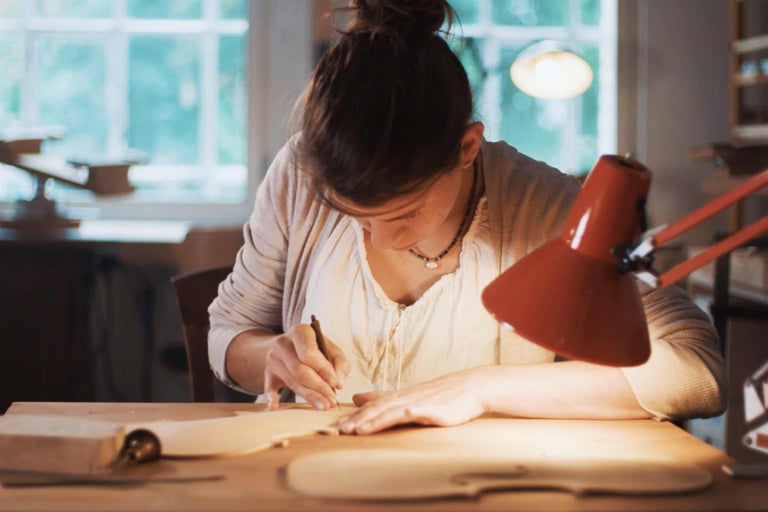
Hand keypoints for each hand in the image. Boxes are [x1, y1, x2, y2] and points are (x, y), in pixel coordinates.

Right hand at [263, 323, 348, 410]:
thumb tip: (339, 383)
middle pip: (300, 370)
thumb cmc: (313, 347)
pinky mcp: (268, 374)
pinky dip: (270, 398)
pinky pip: (269, 388)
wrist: (286, 345)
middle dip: (318, 387)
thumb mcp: (329, 347)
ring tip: (324, 405)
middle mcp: (283, 343)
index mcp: (300, 332)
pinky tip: (273, 407)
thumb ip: (339, 362)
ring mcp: (273, 359)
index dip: (323, 369)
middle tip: (332, 401)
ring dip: (310, 396)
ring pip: (292, 382)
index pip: (309, 353)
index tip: (335, 383)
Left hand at [337, 369, 486, 434]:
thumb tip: (357, 398)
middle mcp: (403, 398)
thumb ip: (383, 397)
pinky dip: (395, 415)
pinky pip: (409, 411)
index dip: (353, 417)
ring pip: (388, 410)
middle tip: (336, 431)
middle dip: (355, 420)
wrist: (469, 388)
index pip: (371, 407)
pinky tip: (383, 420)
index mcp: (398, 397)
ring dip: (370, 420)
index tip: (334, 427)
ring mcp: (415, 402)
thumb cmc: (441, 395)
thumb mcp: (409, 396)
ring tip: (354, 430)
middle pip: (374, 409)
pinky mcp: (428, 407)